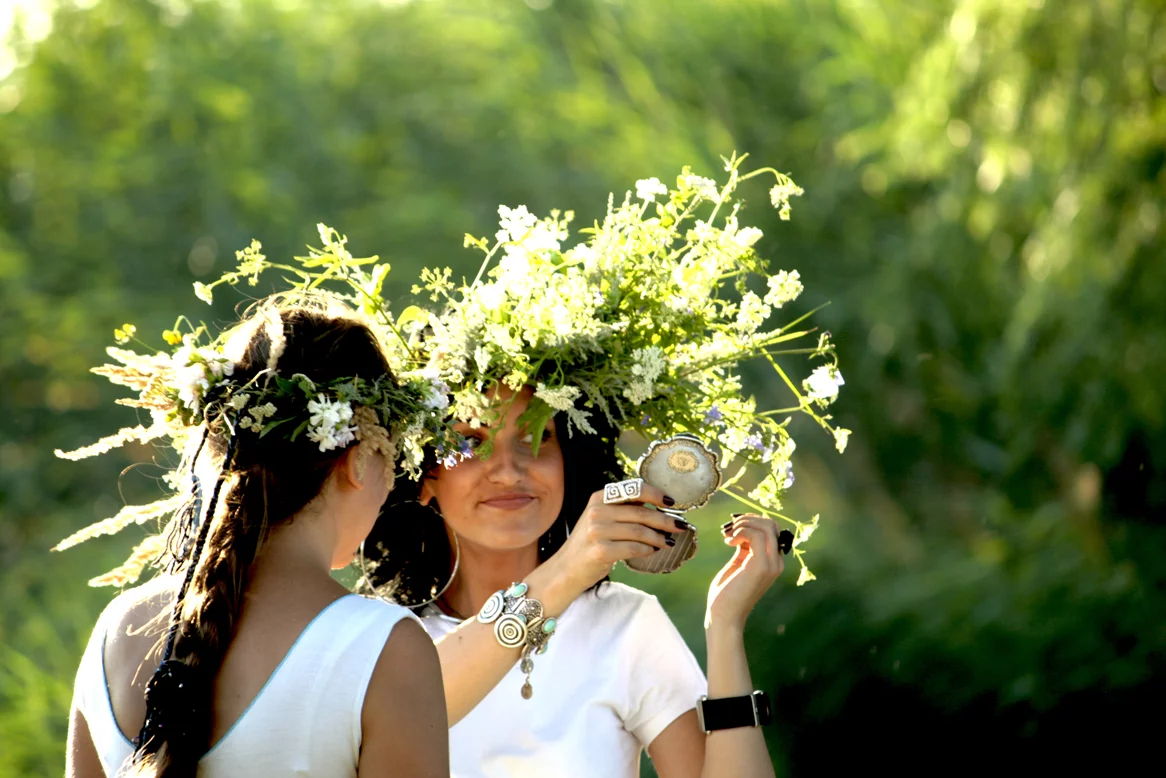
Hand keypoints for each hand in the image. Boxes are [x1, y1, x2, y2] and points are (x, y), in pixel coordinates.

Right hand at [544, 483, 683, 595]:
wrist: (566, 569)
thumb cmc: (589, 543)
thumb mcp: (601, 519)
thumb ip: (623, 510)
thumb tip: (660, 507)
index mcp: (599, 497)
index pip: (634, 489)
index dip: (656, 494)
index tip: (671, 503)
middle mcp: (597, 511)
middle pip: (641, 513)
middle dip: (665, 520)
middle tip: (680, 526)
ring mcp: (598, 531)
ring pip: (640, 531)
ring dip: (659, 537)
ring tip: (669, 542)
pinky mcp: (601, 551)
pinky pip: (634, 548)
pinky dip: (648, 549)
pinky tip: (653, 551)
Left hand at [706, 514, 784, 631]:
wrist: (723, 616)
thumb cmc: (727, 592)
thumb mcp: (738, 563)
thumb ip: (745, 547)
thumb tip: (743, 528)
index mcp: (772, 562)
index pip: (771, 530)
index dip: (752, 522)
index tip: (733, 528)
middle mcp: (776, 563)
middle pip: (771, 525)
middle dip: (748, 519)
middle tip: (730, 529)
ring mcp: (770, 565)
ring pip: (766, 527)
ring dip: (743, 524)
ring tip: (729, 535)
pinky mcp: (761, 566)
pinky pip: (756, 536)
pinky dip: (741, 532)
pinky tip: (729, 542)